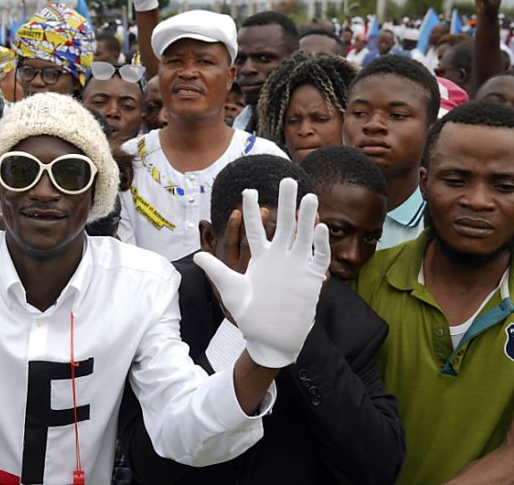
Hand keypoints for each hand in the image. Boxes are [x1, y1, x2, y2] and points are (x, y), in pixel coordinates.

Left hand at [193, 179, 329, 367]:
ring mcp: (297, 265)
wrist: (270, 337)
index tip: (248, 191)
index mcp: (260, 257)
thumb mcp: (230, 290)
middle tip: (288, 180)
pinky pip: (318, 257)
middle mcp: (280, 256)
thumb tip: (195, 256)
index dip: (251, 211)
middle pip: (284, 224)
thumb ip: (216, 271)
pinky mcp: (311, 278)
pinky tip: (321, 228)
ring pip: (304, 236)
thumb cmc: (249, 315)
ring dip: (307, 218)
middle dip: (286, 203)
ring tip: (309, 197)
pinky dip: (320, 244)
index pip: (255, 229)